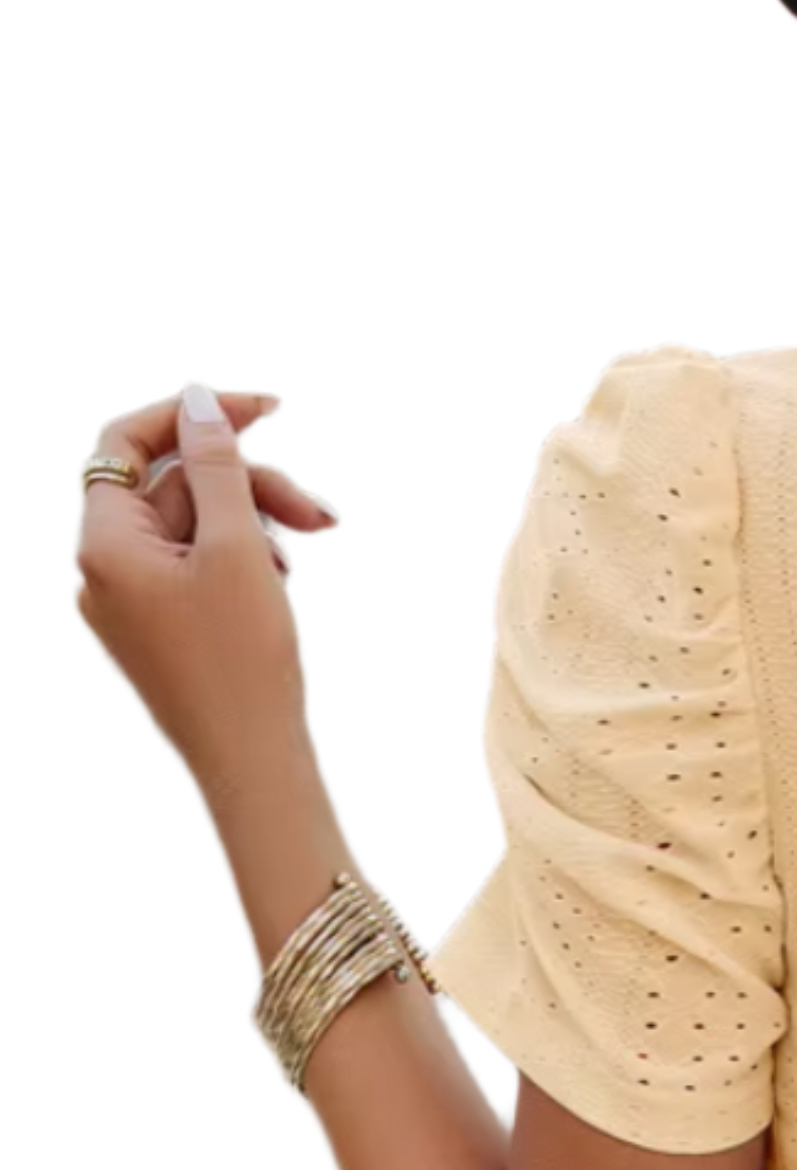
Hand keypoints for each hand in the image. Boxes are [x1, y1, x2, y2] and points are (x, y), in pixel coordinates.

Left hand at [74, 381, 338, 818]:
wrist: (254, 767)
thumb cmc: (243, 667)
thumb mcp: (236, 549)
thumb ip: (218, 466)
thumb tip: (198, 402)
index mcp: (105, 545)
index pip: (128, 441)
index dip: (194, 414)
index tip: (264, 410)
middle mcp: (105, 570)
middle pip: (173, 486)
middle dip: (248, 485)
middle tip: (317, 512)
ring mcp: (131, 603)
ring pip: (192, 526)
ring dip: (254, 522)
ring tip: (308, 547)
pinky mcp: (161, 629)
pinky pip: (194, 567)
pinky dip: (240, 560)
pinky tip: (280, 581)